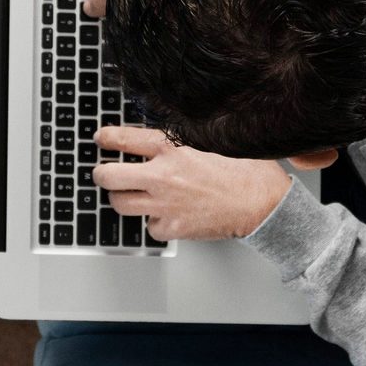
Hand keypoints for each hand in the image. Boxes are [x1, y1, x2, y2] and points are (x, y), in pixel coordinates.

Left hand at [91, 125, 291, 240]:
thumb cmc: (246, 172)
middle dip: (102, 174)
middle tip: (104, 173)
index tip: (101, 139)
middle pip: (108, 176)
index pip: (123, 139)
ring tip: (130, 195)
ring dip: (121, 199)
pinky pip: (148, 226)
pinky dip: (154, 222)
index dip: (106, 138)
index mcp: (173, 148)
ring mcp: (165, 204)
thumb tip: (160, 138)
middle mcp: (163, 176)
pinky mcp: (173, 228)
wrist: (263, 204)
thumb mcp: (214, 140)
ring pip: (120, 204)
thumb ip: (183, 140)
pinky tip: (166, 214)